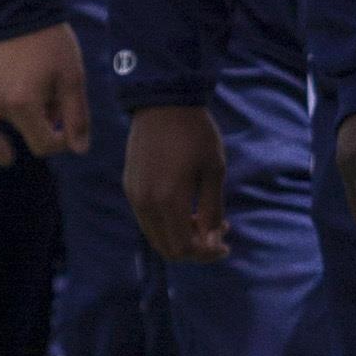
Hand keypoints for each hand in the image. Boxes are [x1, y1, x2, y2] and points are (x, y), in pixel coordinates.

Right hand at [0, 21, 90, 158]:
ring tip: (43, 83)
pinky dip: (16, 101)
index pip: (43, 146)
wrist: (19, 6)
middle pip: (28, 134)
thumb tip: (80, 150)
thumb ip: (76, 118)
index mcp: (23, 105)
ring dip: (32, 113)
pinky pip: (1, 105)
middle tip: (58, 97)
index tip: (70, 124)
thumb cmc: (51, 41)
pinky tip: (27, 78)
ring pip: (15, 120)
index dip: (62, 142)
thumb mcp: (72, 79)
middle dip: (47, 125)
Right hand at [127, 103, 229, 263]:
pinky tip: (186, 208)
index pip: (183, 247)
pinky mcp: (130, 185)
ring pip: (155, 235)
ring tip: (204, 220)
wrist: (163, 101)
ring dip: (180, 236)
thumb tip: (212, 241)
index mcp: (168, 199)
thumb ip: (212, 210)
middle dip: (194, 249)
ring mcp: (134, 195)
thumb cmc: (195, 133)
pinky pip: (147, 219)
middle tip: (217, 235)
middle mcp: (145, 202)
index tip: (225, 245)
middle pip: (167, 248)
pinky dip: (167, 223)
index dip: (206, 254)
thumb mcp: (214, 170)